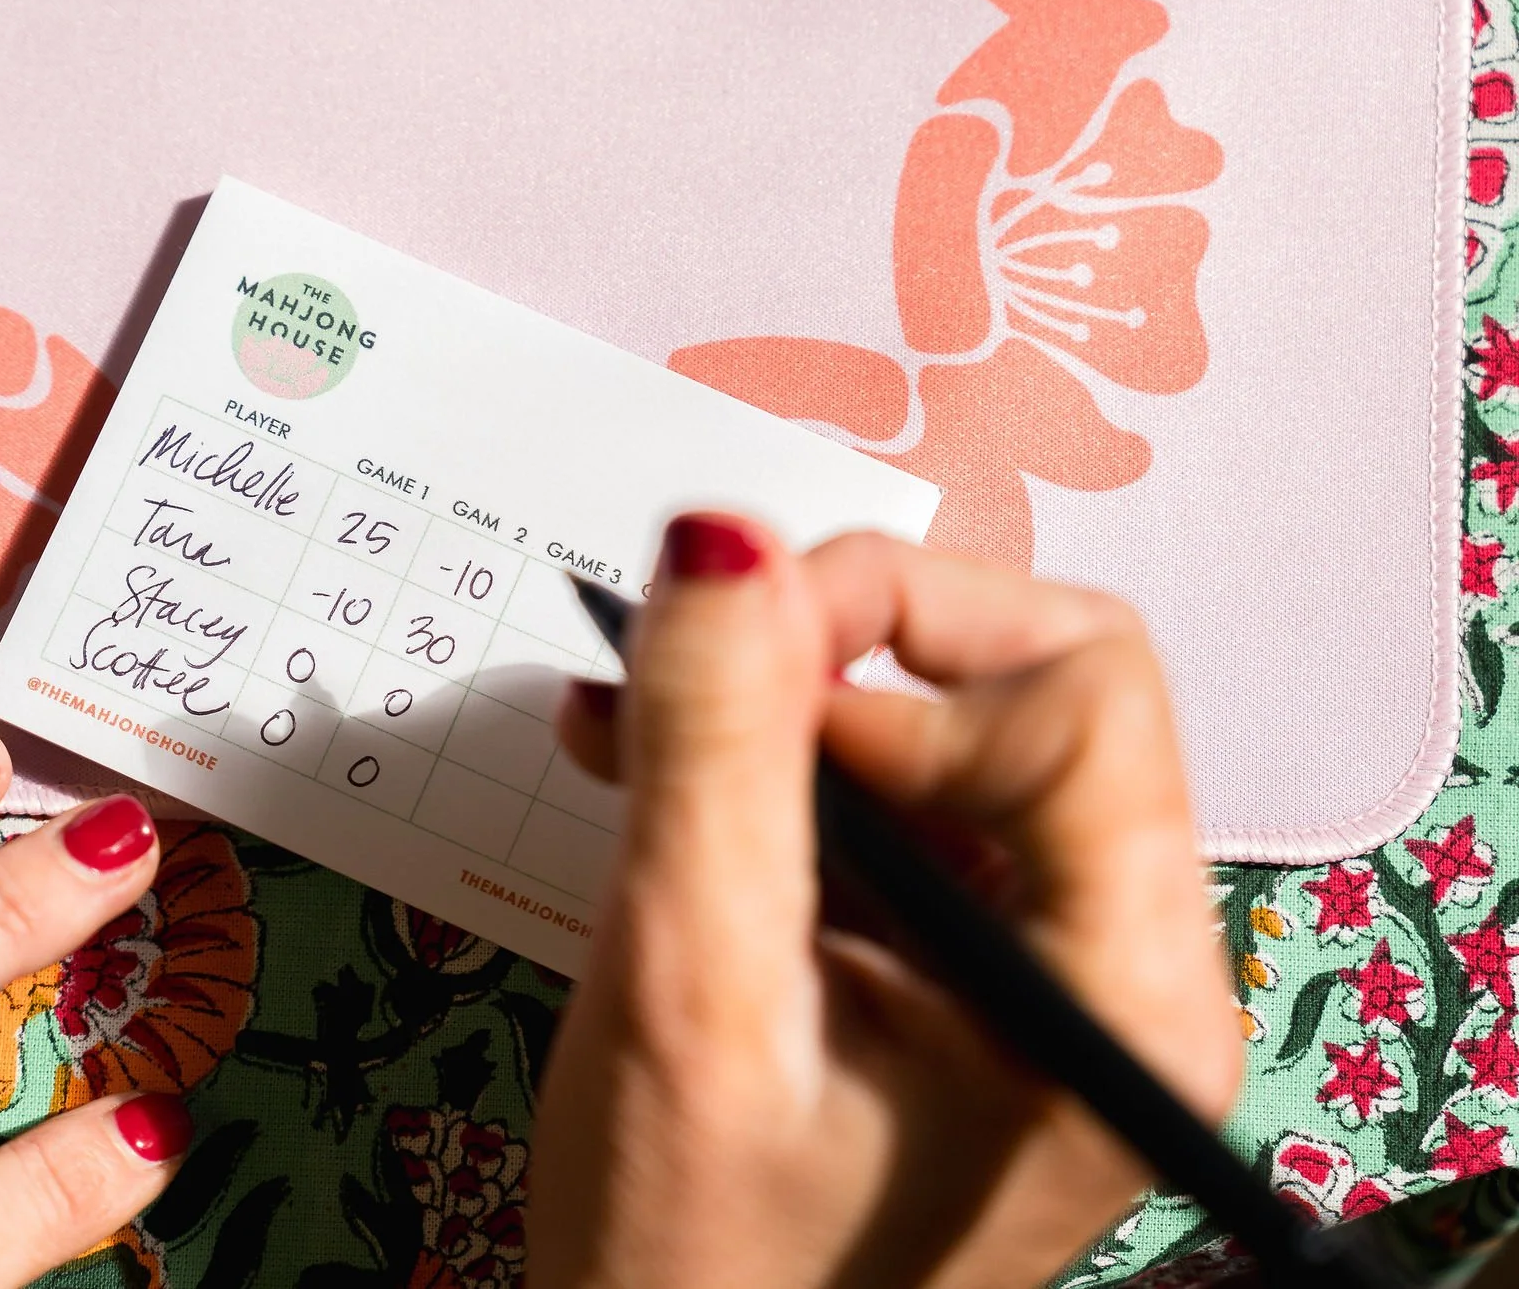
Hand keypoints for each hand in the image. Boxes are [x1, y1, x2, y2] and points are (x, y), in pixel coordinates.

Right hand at [532, 519, 1242, 1288]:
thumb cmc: (695, 1265)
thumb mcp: (694, 992)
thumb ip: (716, 752)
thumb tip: (724, 536)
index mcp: (1121, 988)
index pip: (1078, 685)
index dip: (900, 631)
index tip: (733, 656)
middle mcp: (1121, 968)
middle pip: (1027, 691)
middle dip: (840, 657)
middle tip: (685, 682)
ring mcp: (1044, 975)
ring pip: (946, 740)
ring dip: (784, 712)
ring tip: (631, 730)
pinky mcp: (963, 980)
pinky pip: (895, 816)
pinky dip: (776, 777)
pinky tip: (657, 781)